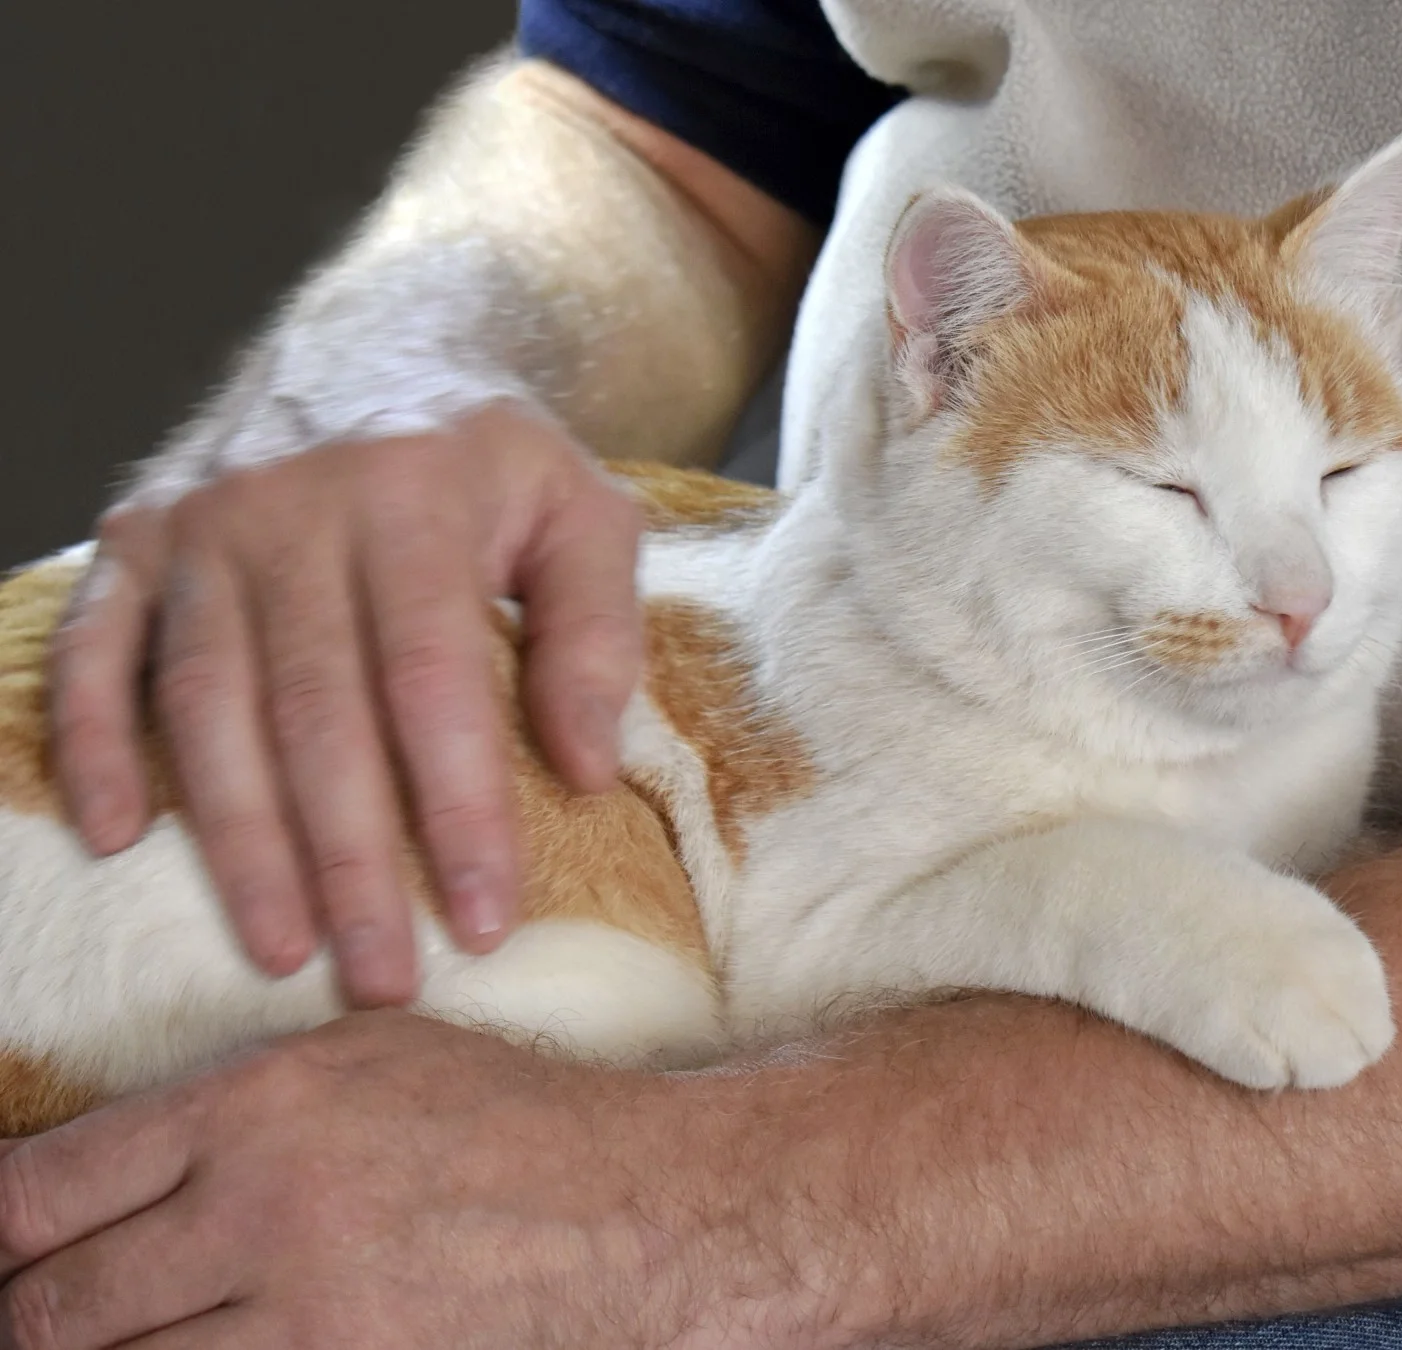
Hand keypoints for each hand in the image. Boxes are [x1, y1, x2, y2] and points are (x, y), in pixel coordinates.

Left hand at [0, 1015, 791, 1349]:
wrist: (640, 1207)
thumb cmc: (505, 1123)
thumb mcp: (364, 1061)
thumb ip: (224, 1113)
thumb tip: (88, 1183)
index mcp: (256, 1106)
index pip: (38, 1195)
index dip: (0, 1243)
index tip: (10, 1258)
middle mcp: (264, 1206)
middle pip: (54, 1310)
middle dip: (34, 1326)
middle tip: (52, 1324)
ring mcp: (309, 1313)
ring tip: (130, 1343)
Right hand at [46, 406, 645, 1004]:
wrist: (377, 343)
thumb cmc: (494, 460)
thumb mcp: (584, 511)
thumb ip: (597, 631)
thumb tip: (587, 769)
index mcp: (413, 499)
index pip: (433, 684)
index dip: (456, 812)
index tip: (484, 922)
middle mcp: (290, 508)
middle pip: (315, 715)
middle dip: (348, 861)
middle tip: (380, 980)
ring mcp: (200, 525)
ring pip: (207, 706)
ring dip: (237, 839)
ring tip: (280, 948)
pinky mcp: (134, 539)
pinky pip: (92, 653)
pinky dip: (93, 744)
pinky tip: (117, 839)